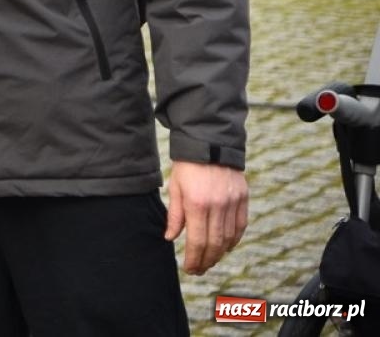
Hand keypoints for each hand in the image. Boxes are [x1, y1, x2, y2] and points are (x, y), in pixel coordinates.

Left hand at [164, 160, 248, 274]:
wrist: (210, 143)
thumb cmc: (187, 166)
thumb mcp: (175, 188)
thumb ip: (174, 216)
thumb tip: (170, 239)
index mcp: (197, 203)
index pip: (197, 241)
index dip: (194, 258)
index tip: (189, 268)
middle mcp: (217, 205)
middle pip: (215, 244)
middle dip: (207, 261)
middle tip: (199, 270)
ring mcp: (233, 202)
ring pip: (229, 238)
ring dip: (220, 253)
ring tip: (210, 261)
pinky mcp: (243, 198)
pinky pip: (240, 226)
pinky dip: (233, 240)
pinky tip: (225, 247)